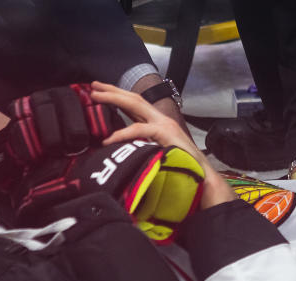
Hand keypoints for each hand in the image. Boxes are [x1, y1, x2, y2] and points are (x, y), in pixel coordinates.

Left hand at [89, 81, 234, 208]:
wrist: (202, 180)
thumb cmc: (180, 171)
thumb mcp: (155, 156)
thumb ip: (142, 149)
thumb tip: (120, 153)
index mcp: (158, 124)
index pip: (135, 105)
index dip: (118, 96)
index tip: (100, 92)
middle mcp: (161, 120)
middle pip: (134, 99)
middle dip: (112, 90)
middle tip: (93, 86)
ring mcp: (164, 125)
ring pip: (136, 105)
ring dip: (114, 99)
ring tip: (95, 97)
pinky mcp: (166, 134)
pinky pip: (139, 130)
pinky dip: (122, 133)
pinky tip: (108, 138)